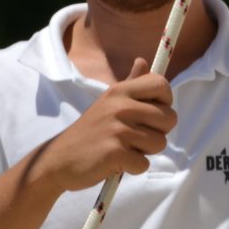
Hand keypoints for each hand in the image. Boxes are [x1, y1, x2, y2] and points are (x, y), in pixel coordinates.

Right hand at [37, 58, 174, 190]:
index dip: (166, 101)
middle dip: (158, 132)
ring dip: (144, 152)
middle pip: (169, 118)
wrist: (59, 159)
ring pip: (160, 143)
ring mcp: (118, 130)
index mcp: (119, 91)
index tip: (152, 113)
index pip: (161, 84)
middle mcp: (120, 106)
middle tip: (134, 136)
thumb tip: (142, 61)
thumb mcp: (107, 102)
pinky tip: (115, 162)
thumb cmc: (89, 131)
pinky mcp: (116, 153)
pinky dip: (132, 168)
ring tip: (122, 148)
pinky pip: (144, 164)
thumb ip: (130, 83)